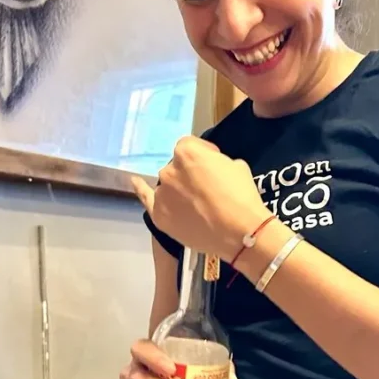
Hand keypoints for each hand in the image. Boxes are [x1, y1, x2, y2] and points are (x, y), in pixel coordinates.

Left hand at [132, 136, 268, 261]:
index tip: (214, 166)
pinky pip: (146, 198)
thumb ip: (216, 162)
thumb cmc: (242, 196)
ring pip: (168, 185)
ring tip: (195, 203)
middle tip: (207, 188)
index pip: (190, 147)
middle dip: (190, 174)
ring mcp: (162, 193)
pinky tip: (135, 182)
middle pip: (177, 167)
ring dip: (178, 189)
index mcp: (187, 151)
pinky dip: (141, 189)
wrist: (240, 231)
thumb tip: (211, 168)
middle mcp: (169, 169)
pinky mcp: (159, 215)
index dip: (204, 155)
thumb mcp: (236, 165)